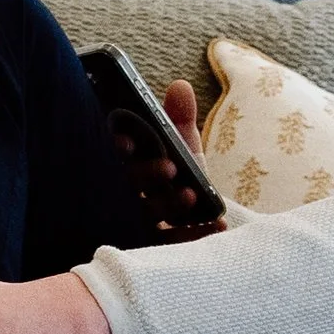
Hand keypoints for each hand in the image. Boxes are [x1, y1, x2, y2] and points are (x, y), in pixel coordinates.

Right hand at [110, 77, 222, 244]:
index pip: (118, 155)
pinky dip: (193, 236)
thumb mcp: (180, 146)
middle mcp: (128, 195)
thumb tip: (180, 86)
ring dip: (170, 204)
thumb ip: (179, 120)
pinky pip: (170, 244)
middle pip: (131, 185)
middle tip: (169, 167)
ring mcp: (140, 223)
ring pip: (148, 214)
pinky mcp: (156, 247)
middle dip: (148, 175)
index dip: (121, 148)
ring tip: (191, 194)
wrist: (196, 217)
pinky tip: (215, 226)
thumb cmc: (179, 176)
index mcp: (129, 165)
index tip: (127, 141)